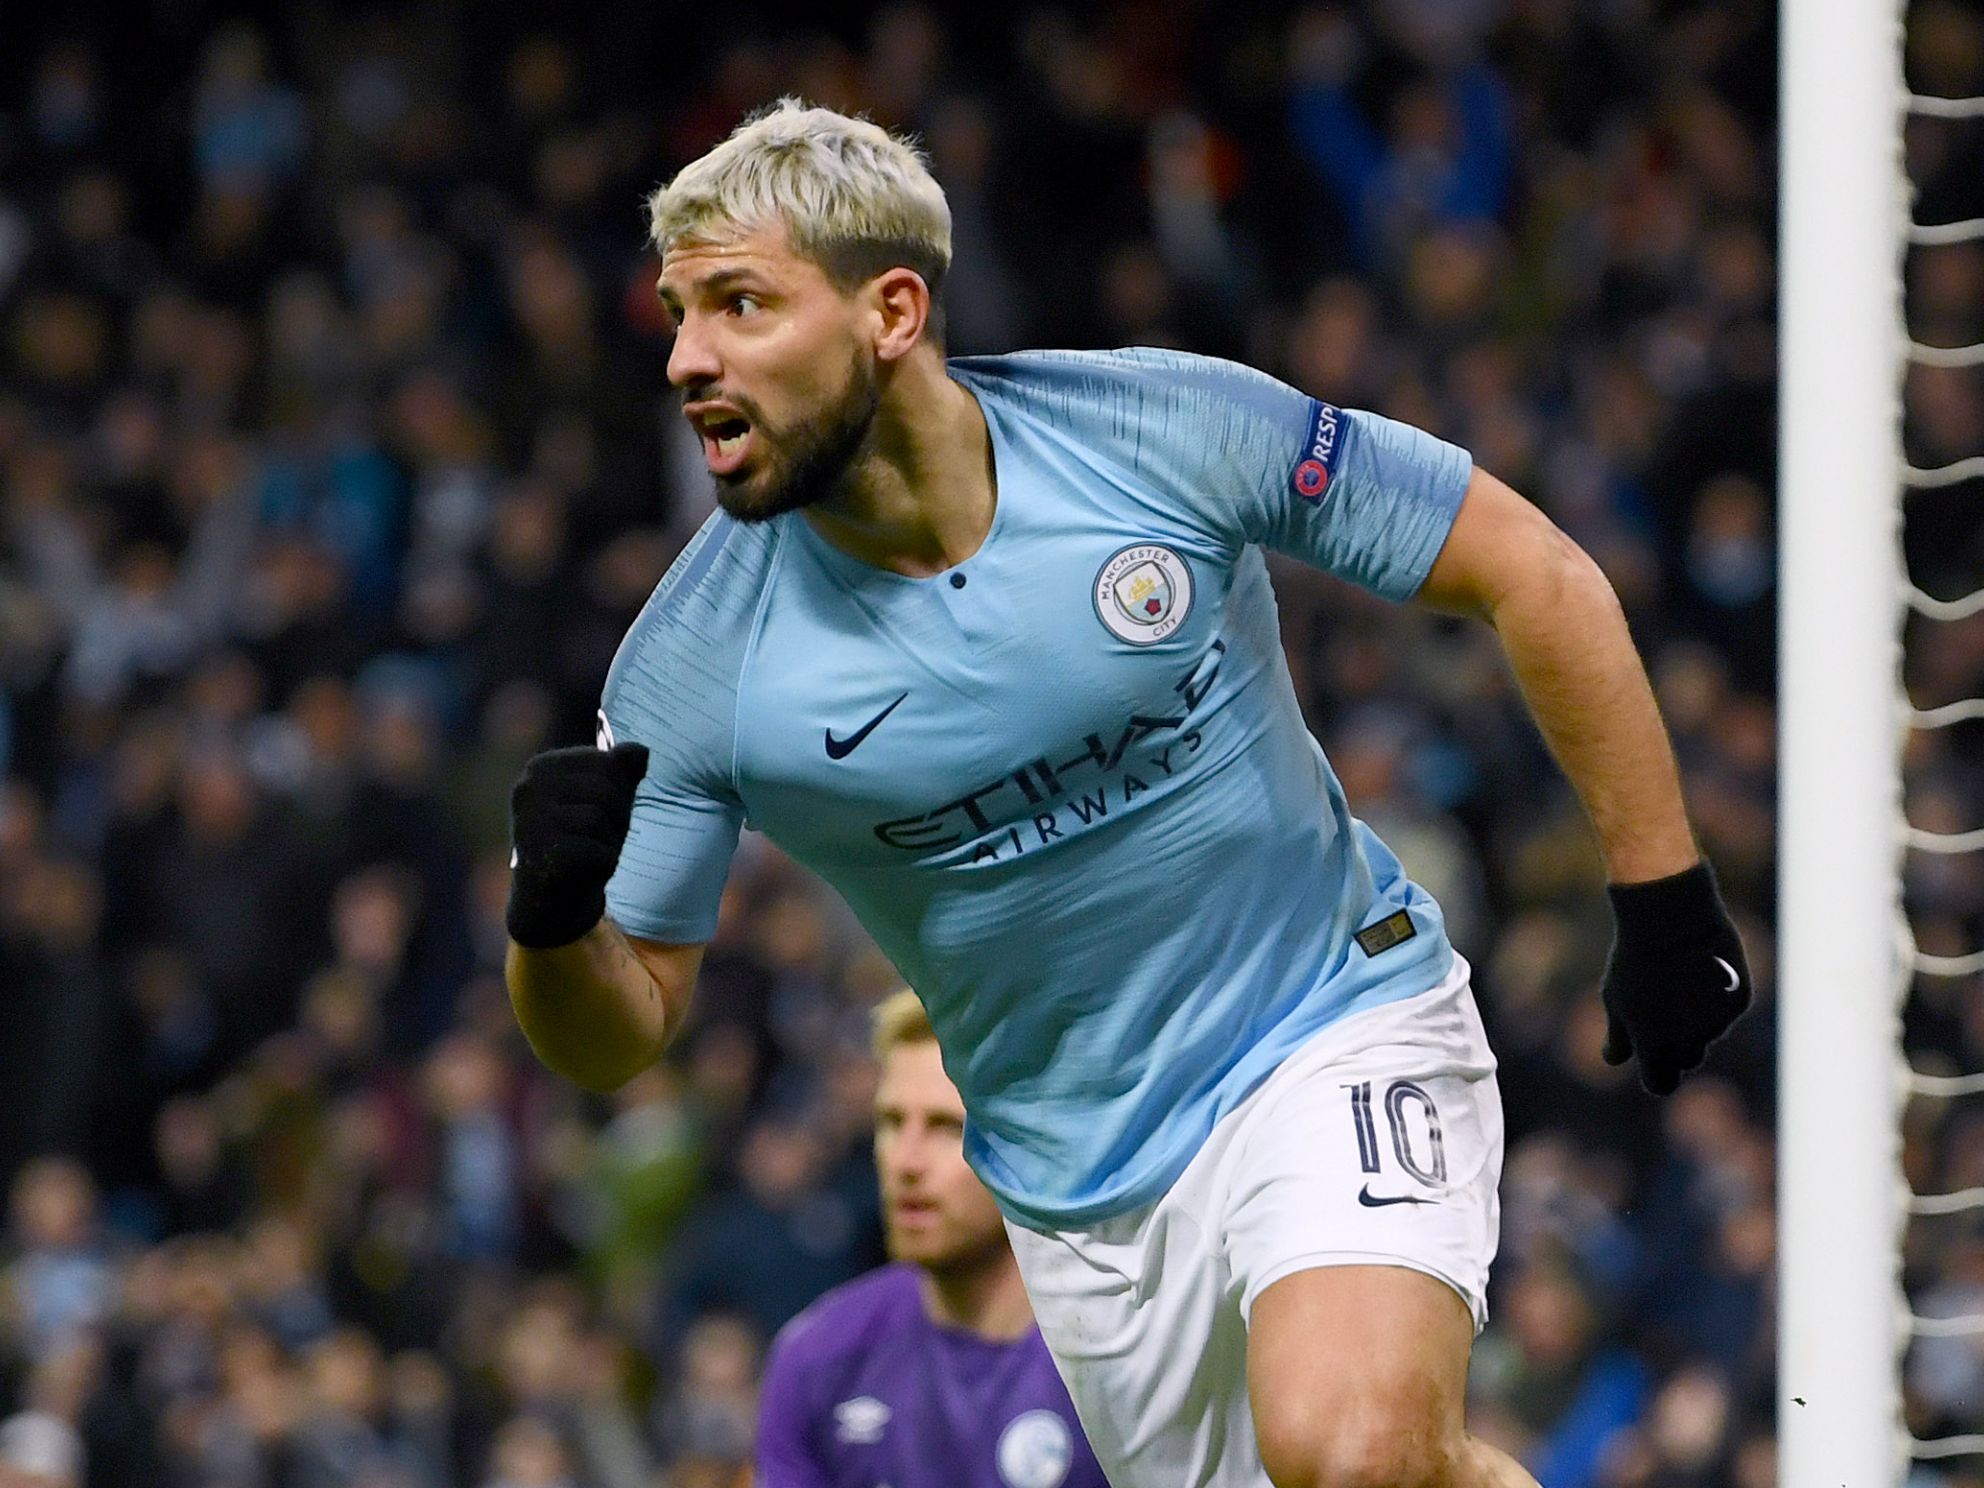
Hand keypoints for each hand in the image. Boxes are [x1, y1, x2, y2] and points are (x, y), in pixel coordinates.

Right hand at [506, 742, 649, 949]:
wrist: (551, 902)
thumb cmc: (580, 841)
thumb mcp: (606, 801)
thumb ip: (622, 771)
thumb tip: (640, 751)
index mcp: (542, 768)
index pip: (606, 761)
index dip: (620, 789)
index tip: (602, 811)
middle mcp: (529, 789)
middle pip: (605, 788)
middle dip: (618, 815)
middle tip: (600, 837)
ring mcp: (530, 822)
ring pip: (600, 818)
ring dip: (610, 841)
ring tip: (592, 852)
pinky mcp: (542, 855)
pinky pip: (598, 851)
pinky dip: (605, 864)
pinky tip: (587, 871)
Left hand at [1600, 861, 1750, 1094]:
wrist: (1672, 919)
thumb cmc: (1635, 959)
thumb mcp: (1615, 996)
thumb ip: (1620, 1035)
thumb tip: (1614, 1060)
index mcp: (1656, 1047)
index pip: (1660, 1084)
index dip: (1656, 1074)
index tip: (1652, 1061)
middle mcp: (1690, 1042)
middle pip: (1687, 1059)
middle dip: (1677, 1045)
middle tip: (1663, 1010)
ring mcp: (1718, 1024)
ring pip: (1708, 1033)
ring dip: (1696, 1016)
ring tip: (1678, 977)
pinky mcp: (1739, 1003)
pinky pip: (1724, 1010)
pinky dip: (1714, 998)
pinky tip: (1701, 968)